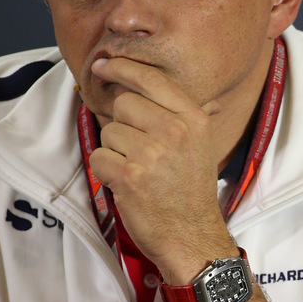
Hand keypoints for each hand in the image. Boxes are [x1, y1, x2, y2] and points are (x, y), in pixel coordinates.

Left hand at [87, 56, 234, 280]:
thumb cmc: (192, 192)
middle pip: (124, 104)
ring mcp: (152, 153)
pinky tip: (126, 184)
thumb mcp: (203, 147)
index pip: (150, 79)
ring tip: (138, 171)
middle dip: (123, 125)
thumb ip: (190, 117)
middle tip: (138, 149)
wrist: (192, 236)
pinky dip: (106, 171)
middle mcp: (175, 131)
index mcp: (193, 119)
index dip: (122, 68)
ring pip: (109, 132)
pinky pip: (99, 157)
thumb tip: (199, 96)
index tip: (103, 65)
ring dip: (115, 151)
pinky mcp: (130, 175)